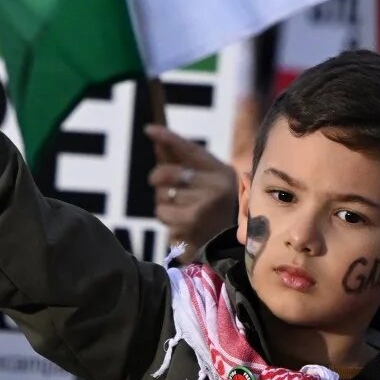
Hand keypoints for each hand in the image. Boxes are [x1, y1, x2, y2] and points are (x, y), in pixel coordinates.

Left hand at [146, 125, 238, 258]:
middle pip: (169, 172)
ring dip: (163, 202)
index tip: (149, 129)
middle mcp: (216, 185)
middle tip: (157, 182)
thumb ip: (183, 163)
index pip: (190, 149)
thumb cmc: (214, 211)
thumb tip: (158, 142)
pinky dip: (165, 217)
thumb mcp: (207, 184)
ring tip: (180, 210)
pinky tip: (180, 223)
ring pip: (162, 194)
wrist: (229, 250)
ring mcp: (204, 204)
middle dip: (158, 178)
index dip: (168, 138)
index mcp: (221, 172)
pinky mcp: (192, 221)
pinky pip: (163, 211)